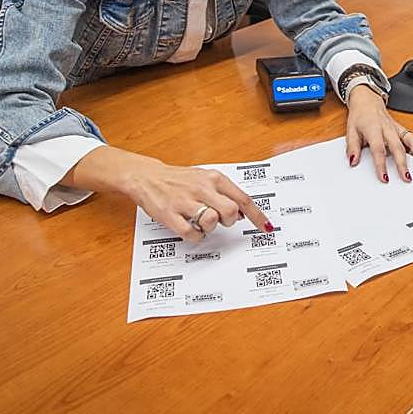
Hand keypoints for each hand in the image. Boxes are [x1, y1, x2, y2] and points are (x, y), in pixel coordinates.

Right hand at [67, 147, 269, 241]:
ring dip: (211, 228)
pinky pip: (192, 234)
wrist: (147, 176)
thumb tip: (244, 212)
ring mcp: (185, 202)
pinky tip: (191, 229)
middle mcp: (201, 188)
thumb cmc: (179, 179)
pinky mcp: (170, 215)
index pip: (242, 199)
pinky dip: (196, 236)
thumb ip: (225, 193)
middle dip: (230, 221)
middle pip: (231, 212)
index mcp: (214, 178)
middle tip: (220, 220)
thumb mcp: (205, 178)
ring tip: (202, 222)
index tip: (265, 227)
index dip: (257, 216)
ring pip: (212, 222)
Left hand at [345, 85, 412, 182]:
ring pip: (410, 141)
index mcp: (373, 128)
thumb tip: (353, 162)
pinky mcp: (401, 128)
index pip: (378, 149)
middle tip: (406, 178)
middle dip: (402, 164)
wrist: (367, 100)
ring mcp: (396, 128)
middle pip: (398, 147)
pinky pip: (412, 138)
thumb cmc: (359, 116)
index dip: (381, 165)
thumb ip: (352, 147)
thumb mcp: (350, 130)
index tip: (384, 178)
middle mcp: (387, 128)